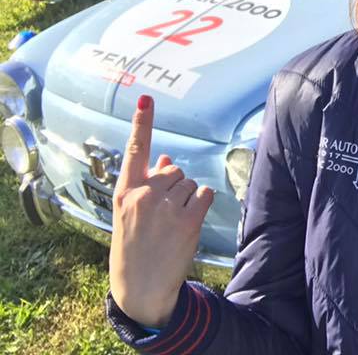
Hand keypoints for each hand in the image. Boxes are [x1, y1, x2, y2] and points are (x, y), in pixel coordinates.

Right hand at [109, 95, 213, 327]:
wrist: (140, 288)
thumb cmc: (134, 247)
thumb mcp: (130, 215)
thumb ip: (147, 184)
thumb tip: (166, 157)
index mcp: (125, 192)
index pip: (135, 150)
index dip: (143, 122)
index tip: (146, 98)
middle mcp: (144, 195)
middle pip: (174, 169)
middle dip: (174, 185)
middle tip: (163, 213)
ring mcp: (166, 207)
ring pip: (190, 182)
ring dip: (187, 197)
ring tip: (172, 222)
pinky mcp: (188, 219)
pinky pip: (204, 194)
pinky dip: (201, 204)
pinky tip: (189, 222)